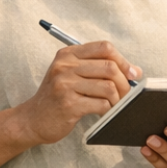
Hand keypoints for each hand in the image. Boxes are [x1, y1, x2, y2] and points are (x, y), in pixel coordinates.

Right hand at [12, 41, 139, 144]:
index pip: (104, 47)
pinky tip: (104, 112)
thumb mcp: (72, 75)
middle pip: (109, 67)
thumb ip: (99, 68)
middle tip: (128, 93)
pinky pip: (101, 104)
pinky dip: (109, 109)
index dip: (123, 60)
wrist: (31, 120)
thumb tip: (135, 71)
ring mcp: (65, 85)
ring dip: (118, 98)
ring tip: (115, 104)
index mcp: (68, 54)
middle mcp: (65, 66)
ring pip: (108, 86)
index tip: (132, 73)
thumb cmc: (57, 97)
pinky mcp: (69, 104)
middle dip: (125, 82)